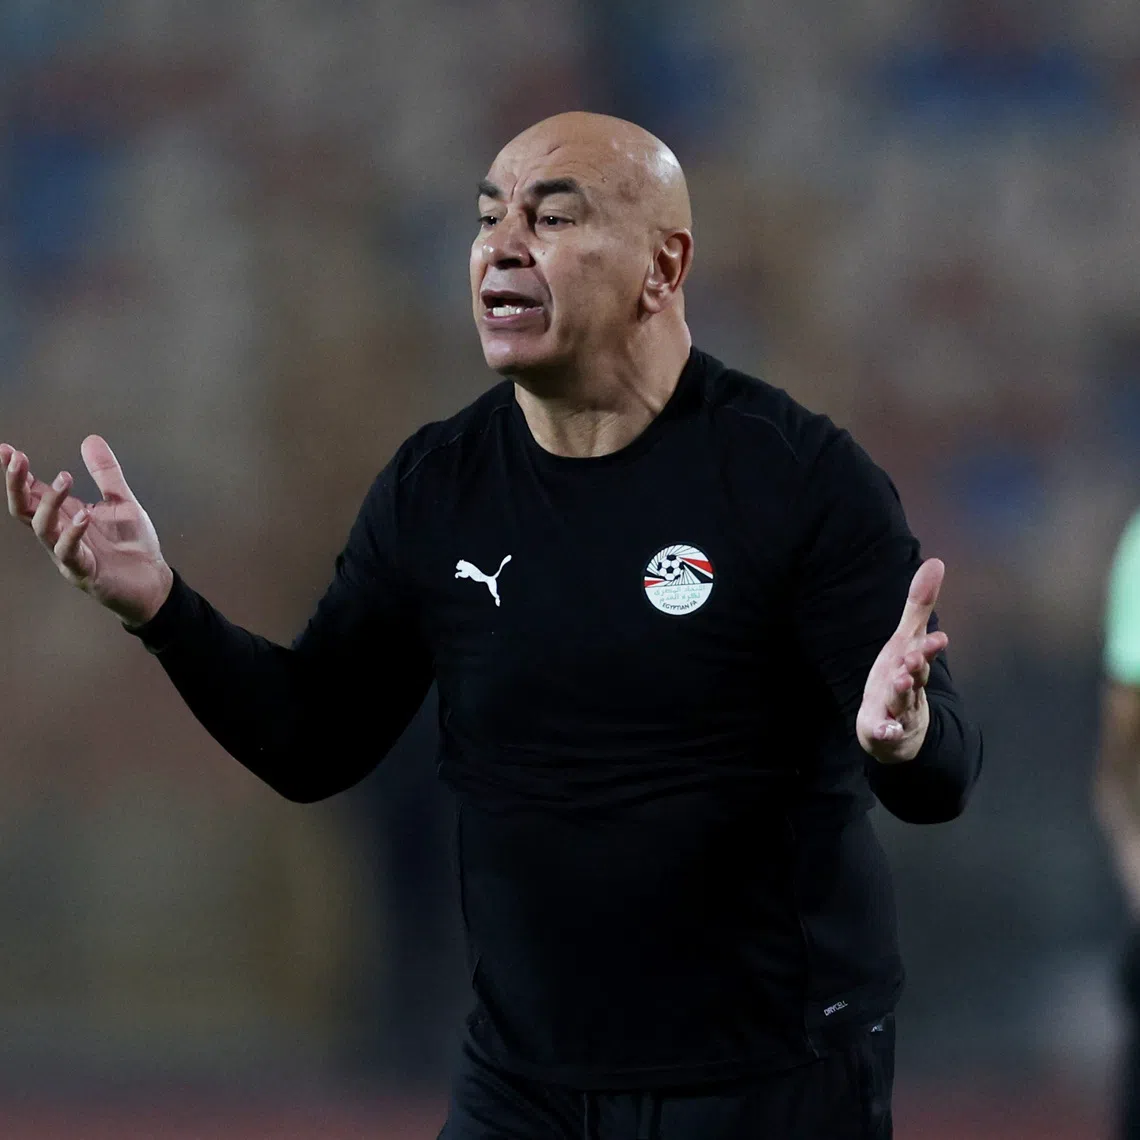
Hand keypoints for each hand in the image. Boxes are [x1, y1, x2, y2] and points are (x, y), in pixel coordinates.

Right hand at [2, 436, 172, 626]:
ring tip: (65, 478)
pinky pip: (69, 552)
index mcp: (65, 516)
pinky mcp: (83, 571)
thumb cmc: (131, 545)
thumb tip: (90, 440)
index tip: (7, 450)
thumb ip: (105, 473)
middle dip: (16, 484)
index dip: (18, 473)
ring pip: (42, 528)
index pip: (32, 492)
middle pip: (24, 508)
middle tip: (18, 459)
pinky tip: (83, 515)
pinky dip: (73, 532)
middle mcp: (59, 533)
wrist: (152, 581)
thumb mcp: (121, 501)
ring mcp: (67, 554)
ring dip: (50, 502)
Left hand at [856, 558, 948, 763]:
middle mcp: (910, 688)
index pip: (924, 655)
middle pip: (916, 678)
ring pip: (902, 704)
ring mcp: (898, 711)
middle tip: (914, 659)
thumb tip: (935, 562)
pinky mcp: (884, 731)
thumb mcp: (907, 641)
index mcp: (913, 665)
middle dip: (917, 669)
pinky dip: (887, 732)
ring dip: (902, 694)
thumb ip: (918, 606)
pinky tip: (885, 731)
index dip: (930, 648)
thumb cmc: (902, 677)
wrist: (900, 730)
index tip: (939, 638)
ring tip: (899, 683)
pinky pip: (886, 733)